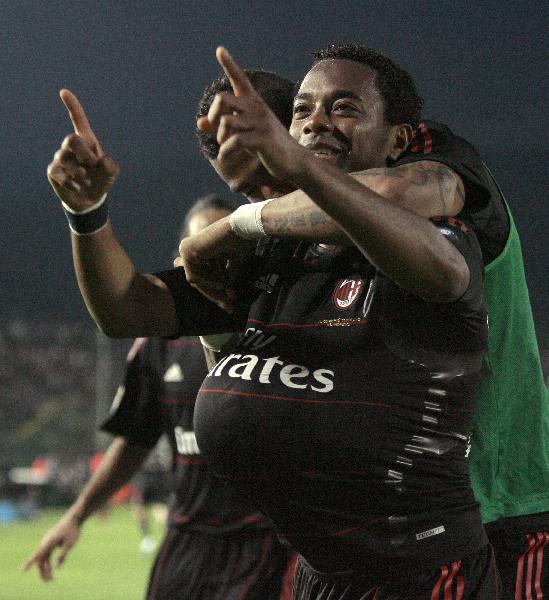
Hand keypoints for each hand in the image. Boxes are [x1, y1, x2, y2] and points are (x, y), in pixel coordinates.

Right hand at [21, 513, 81, 580]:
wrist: (74, 518)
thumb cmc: (72, 530)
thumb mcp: (70, 543)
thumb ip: (62, 555)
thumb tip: (56, 567)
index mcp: (49, 542)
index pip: (38, 554)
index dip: (30, 562)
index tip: (23, 570)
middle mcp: (46, 542)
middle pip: (40, 559)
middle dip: (43, 571)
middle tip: (49, 581)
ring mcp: (47, 542)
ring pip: (43, 558)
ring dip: (46, 568)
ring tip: (51, 578)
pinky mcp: (50, 542)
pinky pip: (46, 555)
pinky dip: (48, 563)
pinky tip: (52, 568)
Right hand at [47, 90, 118, 211]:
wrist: (90, 199)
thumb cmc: (100, 180)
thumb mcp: (111, 173)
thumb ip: (110, 165)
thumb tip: (100, 160)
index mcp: (87, 142)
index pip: (78, 120)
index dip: (73, 106)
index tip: (64, 92)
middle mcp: (71, 147)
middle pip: (71, 139)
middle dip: (83, 152)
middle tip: (91, 164)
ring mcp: (60, 158)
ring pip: (65, 158)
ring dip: (79, 172)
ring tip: (86, 180)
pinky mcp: (53, 171)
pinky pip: (59, 173)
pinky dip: (71, 182)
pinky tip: (78, 187)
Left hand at [176, 216, 254, 311]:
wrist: (244, 227)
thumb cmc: (242, 243)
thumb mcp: (231, 267)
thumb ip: (225, 281)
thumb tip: (228, 300)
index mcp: (199, 251)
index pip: (202, 277)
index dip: (215, 293)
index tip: (229, 305)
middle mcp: (189, 249)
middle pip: (199, 281)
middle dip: (215, 295)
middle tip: (230, 307)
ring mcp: (186, 249)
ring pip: (197, 281)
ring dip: (215, 289)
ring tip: (231, 292)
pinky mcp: (187, 250)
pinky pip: (195, 277)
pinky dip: (210, 282)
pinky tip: (224, 282)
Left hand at [197, 47, 302, 183]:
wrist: (293, 161)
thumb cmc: (267, 146)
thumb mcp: (243, 133)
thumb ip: (221, 128)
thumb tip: (199, 122)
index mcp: (253, 103)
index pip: (240, 79)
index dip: (229, 64)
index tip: (219, 50)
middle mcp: (256, 108)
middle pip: (222, 98)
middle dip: (213, 115)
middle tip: (218, 131)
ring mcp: (260, 122)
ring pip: (226, 122)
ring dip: (220, 138)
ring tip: (225, 148)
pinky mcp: (262, 138)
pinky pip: (234, 141)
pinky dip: (225, 152)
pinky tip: (224, 158)